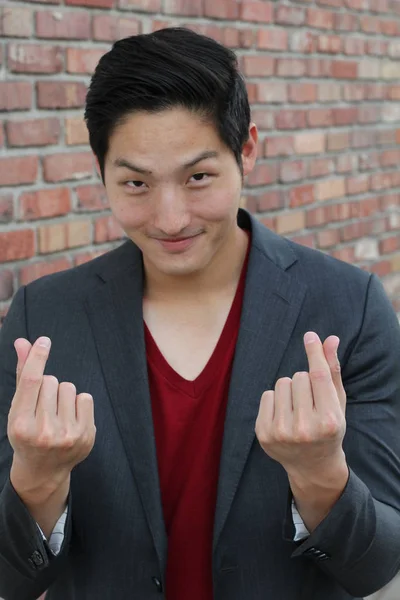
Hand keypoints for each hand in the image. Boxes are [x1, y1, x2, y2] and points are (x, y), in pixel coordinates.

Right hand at [8, 336, 95, 500]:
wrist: (43, 471)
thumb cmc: (27, 433)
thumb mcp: (18, 409)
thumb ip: (23, 375)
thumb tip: (23, 342)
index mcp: (21, 425)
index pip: (31, 382)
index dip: (37, 358)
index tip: (44, 341)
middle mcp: (44, 432)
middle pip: (51, 381)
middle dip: (46, 387)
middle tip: (42, 409)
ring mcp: (67, 436)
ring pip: (68, 387)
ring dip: (62, 395)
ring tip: (56, 414)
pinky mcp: (86, 436)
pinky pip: (85, 397)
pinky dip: (78, 403)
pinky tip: (70, 418)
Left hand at [255, 332, 347, 529]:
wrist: (313, 466)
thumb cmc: (328, 429)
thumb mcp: (337, 403)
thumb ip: (332, 371)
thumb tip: (329, 339)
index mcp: (328, 421)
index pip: (318, 377)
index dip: (314, 353)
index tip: (309, 336)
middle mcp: (305, 428)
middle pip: (299, 377)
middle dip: (305, 383)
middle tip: (310, 403)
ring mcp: (282, 433)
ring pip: (281, 384)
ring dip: (289, 390)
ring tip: (297, 409)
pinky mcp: (264, 434)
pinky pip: (267, 395)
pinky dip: (275, 400)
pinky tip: (284, 416)